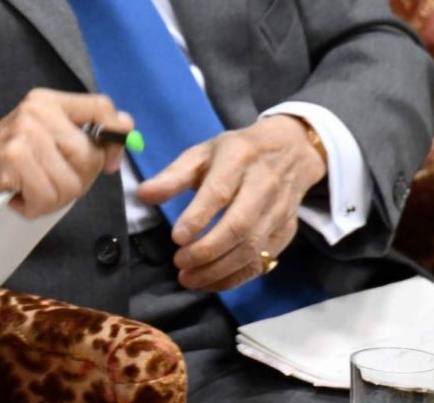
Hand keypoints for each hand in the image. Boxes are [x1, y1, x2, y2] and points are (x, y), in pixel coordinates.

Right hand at [0, 89, 129, 220]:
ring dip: (51, 199)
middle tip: (47, 184)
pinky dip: (34, 207)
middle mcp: (36, 111)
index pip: (101, 107)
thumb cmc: (3, 163)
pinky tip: (16, 198)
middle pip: (90, 155)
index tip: (109, 163)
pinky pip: (48, 197)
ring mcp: (23, 134)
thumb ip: (82, 133)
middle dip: (76, 182)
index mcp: (47, 101)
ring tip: (27, 191)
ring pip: (70, 183)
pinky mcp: (12, 160)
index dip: (115, 138)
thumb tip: (125, 128)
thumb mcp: (44, 139)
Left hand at [134, 115, 326, 292]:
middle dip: (207, 250)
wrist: (290, 151)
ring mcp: (279, 211)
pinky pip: (262, 261)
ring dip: (218, 270)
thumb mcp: (202, 154)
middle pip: (239, 226)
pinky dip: (235, 278)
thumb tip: (142, 195)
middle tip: (179, 262)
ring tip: (189, 277)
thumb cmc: (236, 153)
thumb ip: (173, 176)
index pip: (219, 192)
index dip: (198, 217)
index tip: (176, 237)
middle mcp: (264, 186)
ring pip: (252, 249)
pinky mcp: (286, 232)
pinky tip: (210, 282)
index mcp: (239, 159)